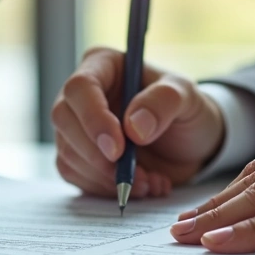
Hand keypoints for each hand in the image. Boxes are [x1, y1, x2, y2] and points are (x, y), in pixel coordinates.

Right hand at [50, 47, 225, 197]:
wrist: (190, 144)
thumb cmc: (186, 110)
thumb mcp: (187, 97)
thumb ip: (164, 102)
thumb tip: (133, 127)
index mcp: (104, 65)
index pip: (81, 87)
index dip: (93, 118)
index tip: (118, 149)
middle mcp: (83, 95)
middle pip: (64, 119)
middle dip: (95, 154)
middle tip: (130, 176)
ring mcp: (77, 127)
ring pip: (68, 153)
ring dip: (106, 177)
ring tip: (148, 182)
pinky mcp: (80, 156)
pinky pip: (77, 176)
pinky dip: (107, 189)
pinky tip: (141, 186)